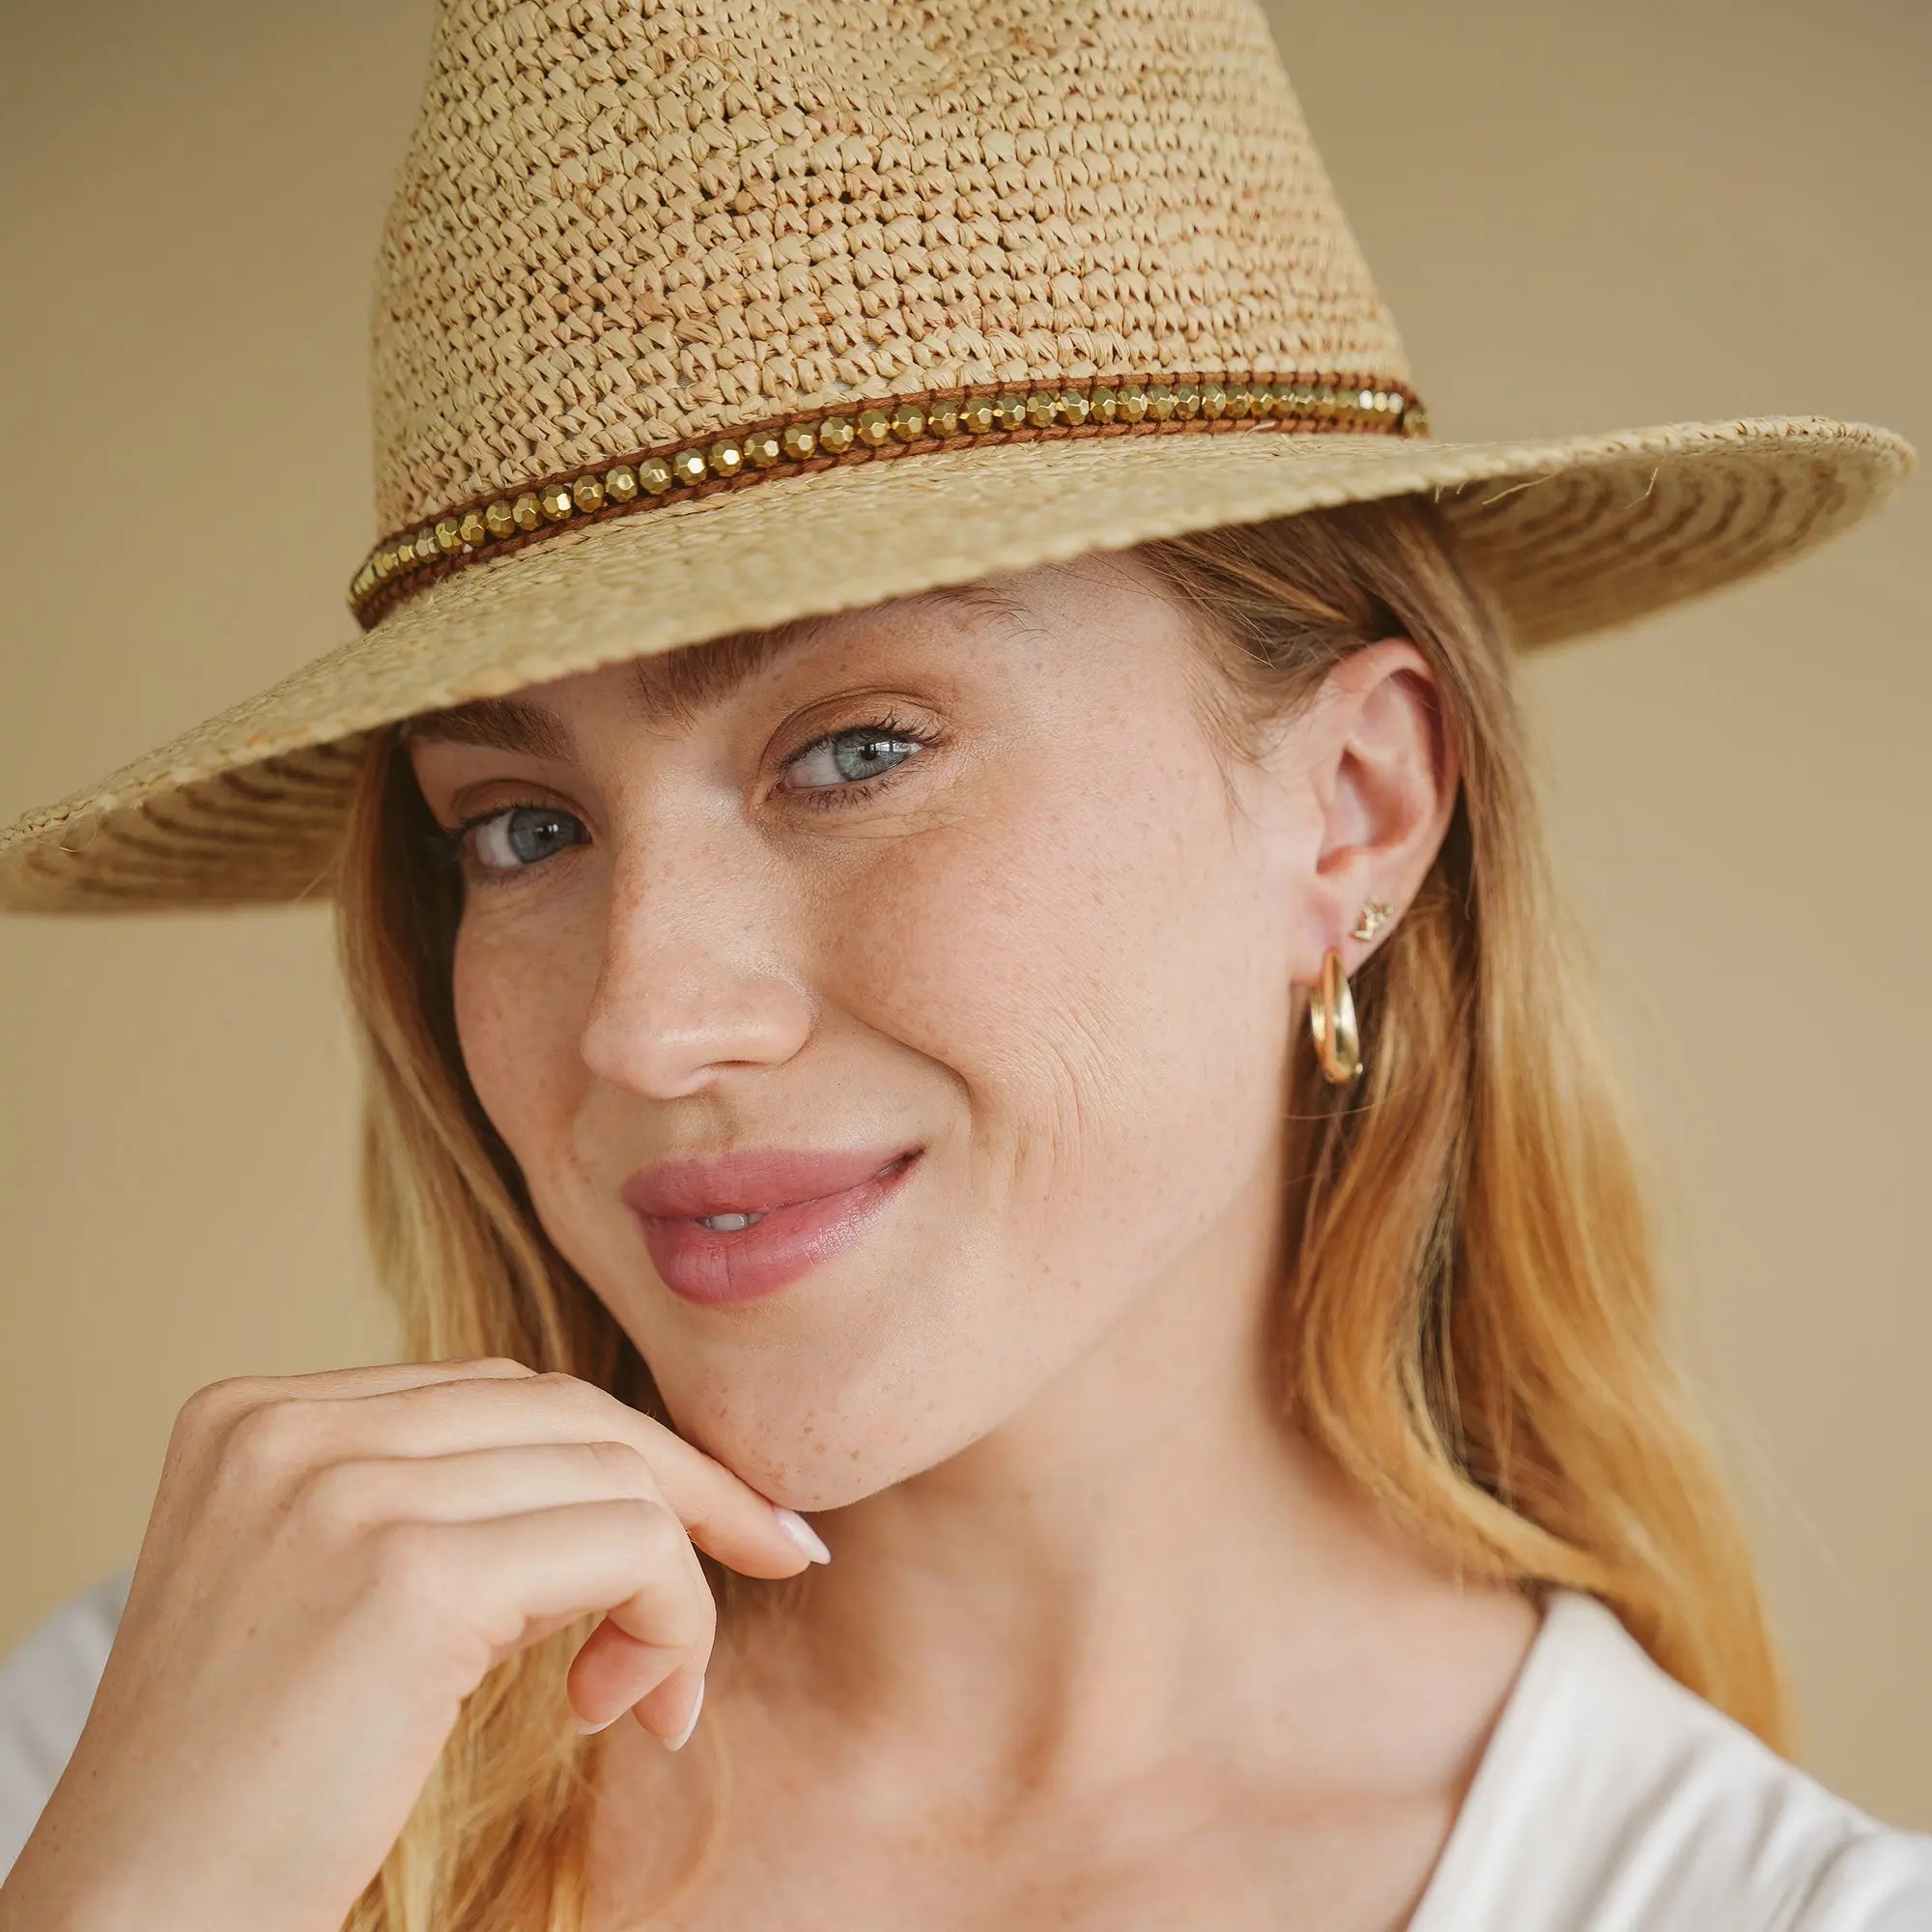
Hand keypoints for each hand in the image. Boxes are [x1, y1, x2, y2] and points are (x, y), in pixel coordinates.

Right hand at [0, 1357, 823, 1931]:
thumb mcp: (330, 1595)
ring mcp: (343, 1489)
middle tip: (773, 1556)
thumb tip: (626, 1482)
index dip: (625, 1452)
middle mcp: (292, 1426)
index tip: (723, 1515)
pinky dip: (671, 1619)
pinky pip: (630, 1547)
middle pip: (566, 1413)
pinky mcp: (410, 1575)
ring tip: (646, 1695)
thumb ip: (435, 1507)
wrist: (136, 1923)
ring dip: (673, 1585)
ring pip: (614, 1474)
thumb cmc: (248, 1791)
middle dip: (690, 1489)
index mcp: (257, 1415)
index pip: (499, 1392)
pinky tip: (629, 1709)